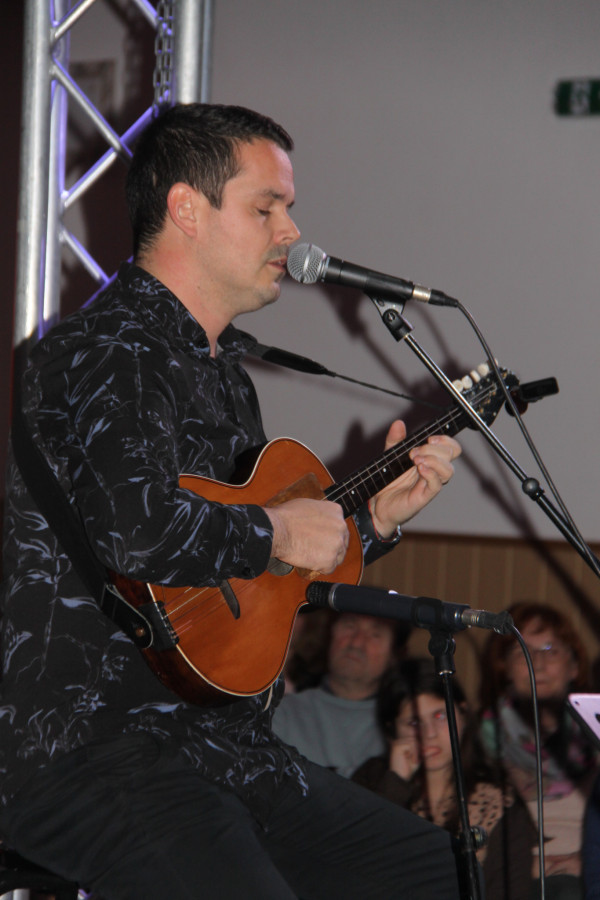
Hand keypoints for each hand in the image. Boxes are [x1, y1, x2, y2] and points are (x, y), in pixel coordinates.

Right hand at [264, 497, 348, 573]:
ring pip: (337, 557)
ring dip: (326, 558)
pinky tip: (308, 560)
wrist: (277, 530)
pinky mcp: (330, 561)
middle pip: (342, 542)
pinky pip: (329, 569)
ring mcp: (337, 544)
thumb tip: (320, 521)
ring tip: (310, 554)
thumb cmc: (287, 517)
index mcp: (336, 511)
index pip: (339, 527)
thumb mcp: (309, 505)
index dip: (329, 534)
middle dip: (330, 547)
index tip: (321, 538)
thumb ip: (321, 514)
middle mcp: (341, 527)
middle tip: (316, 549)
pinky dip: (319, 568)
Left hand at [369, 420, 460, 537]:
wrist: (378, 504)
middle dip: (433, 449)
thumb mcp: (390, 455)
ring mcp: (430, 484)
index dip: (446, 440)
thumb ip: (395, 440)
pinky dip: (430, 473)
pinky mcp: (425, 496)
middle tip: (414, 452)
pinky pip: (436, 484)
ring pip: (449, 470)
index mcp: (430, 459)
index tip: (430, 438)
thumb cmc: (389, 481)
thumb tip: (399, 423)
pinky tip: (420, 469)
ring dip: (433, 460)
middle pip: (451, 455)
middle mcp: (434, 471)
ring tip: (416, 461)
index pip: (451, 448)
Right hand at [388, 736, 420, 779]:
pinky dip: (413, 752)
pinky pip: (410, 744)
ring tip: (413, 760)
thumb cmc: (408, 769)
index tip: (420, 757)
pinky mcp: (397, 746)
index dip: (418, 748)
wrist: (400, 778)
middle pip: (413, 739)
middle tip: (414, 760)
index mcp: (400, 744)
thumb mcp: (417, 759)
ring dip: (415, 751)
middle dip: (417, 750)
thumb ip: (422, 751)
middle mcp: (397, 742)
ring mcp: (396, 744)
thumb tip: (435, 748)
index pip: (413, 740)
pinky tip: (410, 759)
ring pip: (412, 741)